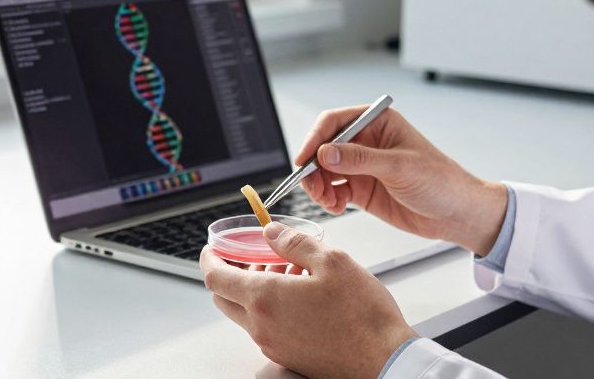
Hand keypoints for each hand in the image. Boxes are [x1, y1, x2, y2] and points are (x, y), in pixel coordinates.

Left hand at [200, 221, 417, 377]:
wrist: (384, 361)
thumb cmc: (363, 316)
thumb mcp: (332, 262)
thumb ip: (294, 242)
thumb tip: (270, 232)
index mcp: (265, 299)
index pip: (215, 278)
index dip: (209, 258)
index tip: (212, 248)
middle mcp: (262, 326)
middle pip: (225, 298)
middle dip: (229, 274)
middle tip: (248, 256)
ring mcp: (274, 345)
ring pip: (247, 313)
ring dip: (255, 289)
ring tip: (288, 270)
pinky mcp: (288, 356)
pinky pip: (266, 327)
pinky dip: (271, 307)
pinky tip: (301, 294)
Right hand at [297, 106, 507, 255]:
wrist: (456, 213)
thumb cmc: (440, 181)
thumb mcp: (400, 167)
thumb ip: (360, 159)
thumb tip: (325, 152)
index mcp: (378, 122)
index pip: (335, 122)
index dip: (315, 139)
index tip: (304, 159)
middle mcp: (366, 141)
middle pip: (324, 147)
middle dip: (313, 167)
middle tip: (313, 187)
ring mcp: (362, 166)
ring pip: (324, 170)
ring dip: (318, 186)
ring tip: (328, 202)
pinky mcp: (361, 188)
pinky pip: (333, 190)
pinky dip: (328, 199)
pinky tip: (337, 207)